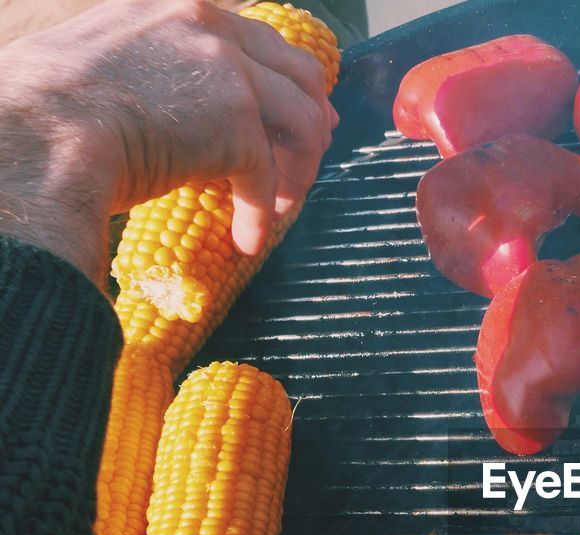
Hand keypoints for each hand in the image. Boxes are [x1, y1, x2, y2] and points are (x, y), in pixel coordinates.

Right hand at [0, 0, 337, 283]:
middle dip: (314, 119)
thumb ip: (156, 67)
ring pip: (302, 124)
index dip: (287, 80)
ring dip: (298, 170)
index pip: (256, 40)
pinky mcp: (237, 129)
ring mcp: (228, 76)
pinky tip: (248, 239)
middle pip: (299, 74)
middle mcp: (208, 29)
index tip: (305, 109)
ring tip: (284, 205)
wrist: (38, 135)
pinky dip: (262, 214)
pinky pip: (268, 179)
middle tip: (313, 156)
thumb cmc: (47, 109)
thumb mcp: (105, 58)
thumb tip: (179, 112)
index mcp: (176, 9)